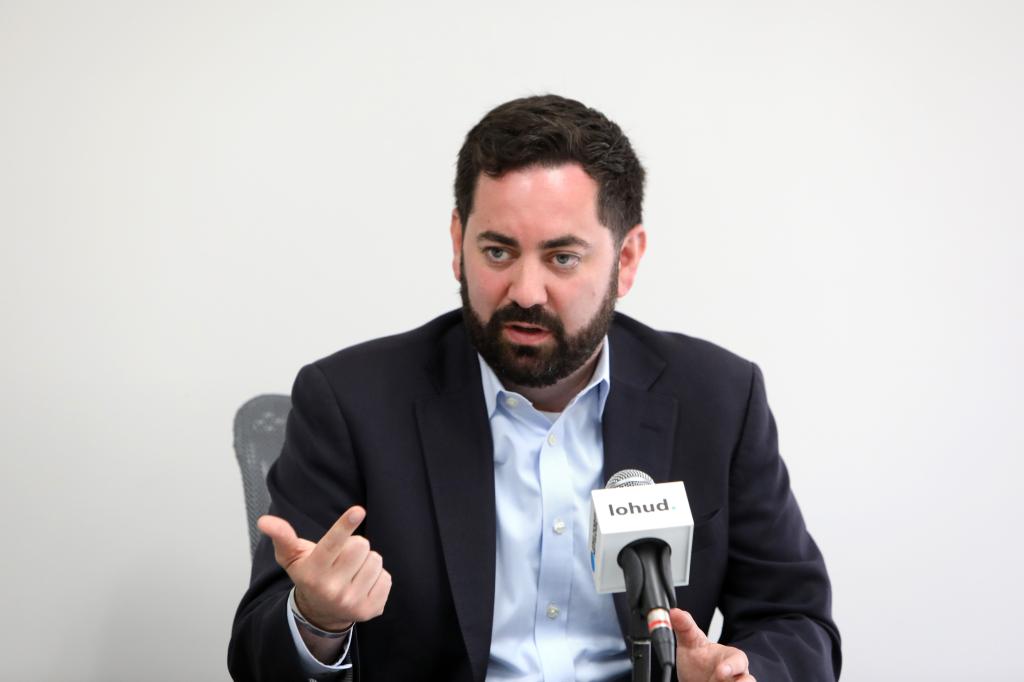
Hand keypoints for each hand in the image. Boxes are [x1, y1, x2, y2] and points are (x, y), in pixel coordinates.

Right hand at [257, 506, 391, 631]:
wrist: (320, 614)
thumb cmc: (309, 574)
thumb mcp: (292, 556)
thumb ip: (281, 536)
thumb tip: (264, 520)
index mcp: (313, 572)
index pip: (332, 544)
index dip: (344, 526)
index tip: (358, 510)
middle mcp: (332, 589)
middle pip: (361, 545)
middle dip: (355, 546)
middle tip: (343, 557)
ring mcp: (352, 602)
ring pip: (376, 560)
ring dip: (366, 562)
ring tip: (351, 571)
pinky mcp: (371, 610)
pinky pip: (386, 578)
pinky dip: (376, 577)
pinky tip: (362, 584)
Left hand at [671, 608, 754, 681]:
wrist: (694, 678)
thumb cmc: (699, 659)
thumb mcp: (690, 642)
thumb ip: (685, 627)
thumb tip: (675, 612)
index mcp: (732, 658)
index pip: (739, 661)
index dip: (732, 666)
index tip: (721, 672)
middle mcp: (737, 676)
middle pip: (748, 680)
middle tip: (719, 679)